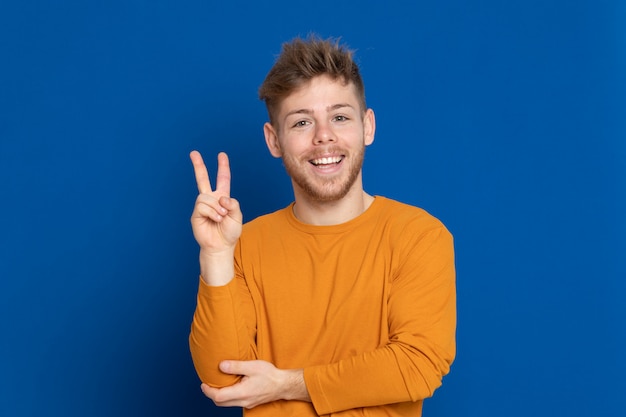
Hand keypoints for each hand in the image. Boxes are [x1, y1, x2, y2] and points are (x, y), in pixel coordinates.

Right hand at [190, 151, 242, 283]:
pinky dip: (212, 212)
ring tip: (220, 218)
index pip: (222, 178)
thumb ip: (233, 204)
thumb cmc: (229, 232)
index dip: (223, 167)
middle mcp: (211, 199)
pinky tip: (214, 219)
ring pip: (207, 197)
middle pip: (202, 179)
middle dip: (198, 165)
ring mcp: (202, 206)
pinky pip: (203, 206)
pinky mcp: (196, 213)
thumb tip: (221, 198)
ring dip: (217, 208)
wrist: (220, 245)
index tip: (221, 155)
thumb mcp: (237, 216)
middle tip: (193, 153)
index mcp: (222, 197)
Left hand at [201, 360, 309, 408]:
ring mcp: (247, 403)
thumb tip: (220, 365)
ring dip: (220, 396)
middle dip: (211, 394)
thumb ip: (235, 366)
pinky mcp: (250, 402)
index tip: (203, 383)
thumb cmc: (270, 375)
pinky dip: (228, 396)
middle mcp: (243, 401)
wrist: (283, 384)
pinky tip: (231, 386)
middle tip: (208, 384)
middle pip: (220, 403)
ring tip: (218, 383)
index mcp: (242, 393)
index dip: (208, 391)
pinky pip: (234, 402)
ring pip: (227, 404)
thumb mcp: (252, 366)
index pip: (218, 397)